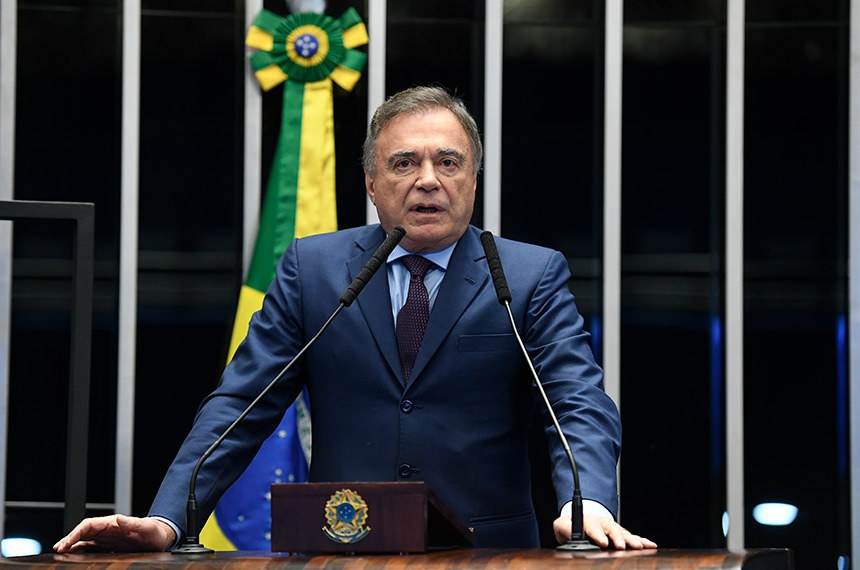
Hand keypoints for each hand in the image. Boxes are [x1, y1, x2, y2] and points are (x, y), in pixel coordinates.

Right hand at [53, 514, 175, 552]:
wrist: (160, 537)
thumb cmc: (154, 532)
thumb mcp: (146, 528)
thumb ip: (134, 523)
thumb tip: (120, 519)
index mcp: (113, 522)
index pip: (89, 524)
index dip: (76, 532)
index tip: (67, 542)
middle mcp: (108, 528)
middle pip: (83, 530)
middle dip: (69, 538)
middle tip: (58, 549)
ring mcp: (107, 536)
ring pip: (84, 537)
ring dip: (72, 543)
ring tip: (60, 551)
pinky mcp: (109, 543)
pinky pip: (90, 544)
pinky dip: (79, 547)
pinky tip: (72, 553)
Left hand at [553, 513, 656, 549]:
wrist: (579, 520)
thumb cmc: (571, 526)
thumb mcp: (561, 527)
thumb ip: (562, 530)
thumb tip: (565, 536)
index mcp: (588, 522)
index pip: (592, 527)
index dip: (597, 535)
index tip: (603, 542)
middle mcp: (602, 523)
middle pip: (611, 530)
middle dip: (617, 538)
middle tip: (622, 546)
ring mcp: (612, 529)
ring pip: (623, 533)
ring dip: (632, 540)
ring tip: (639, 547)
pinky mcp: (620, 534)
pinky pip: (632, 537)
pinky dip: (642, 541)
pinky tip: (650, 545)